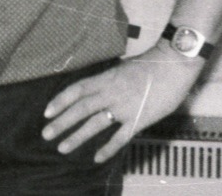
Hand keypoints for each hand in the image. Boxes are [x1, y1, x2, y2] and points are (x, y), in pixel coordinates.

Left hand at [39, 44, 203, 161]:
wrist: (175, 64)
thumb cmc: (153, 63)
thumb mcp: (125, 67)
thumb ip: (110, 79)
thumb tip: (98, 87)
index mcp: (107, 77)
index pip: (77, 89)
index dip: (60, 100)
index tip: (47, 112)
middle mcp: (112, 92)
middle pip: (81, 108)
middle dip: (62, 122)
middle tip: (46, 134)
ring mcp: (125, 107)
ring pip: (95, 124)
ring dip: (77, 137)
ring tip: (62, 148)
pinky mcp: (139, 119)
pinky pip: (120, 137)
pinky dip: (108, 148)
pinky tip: (97, 158)